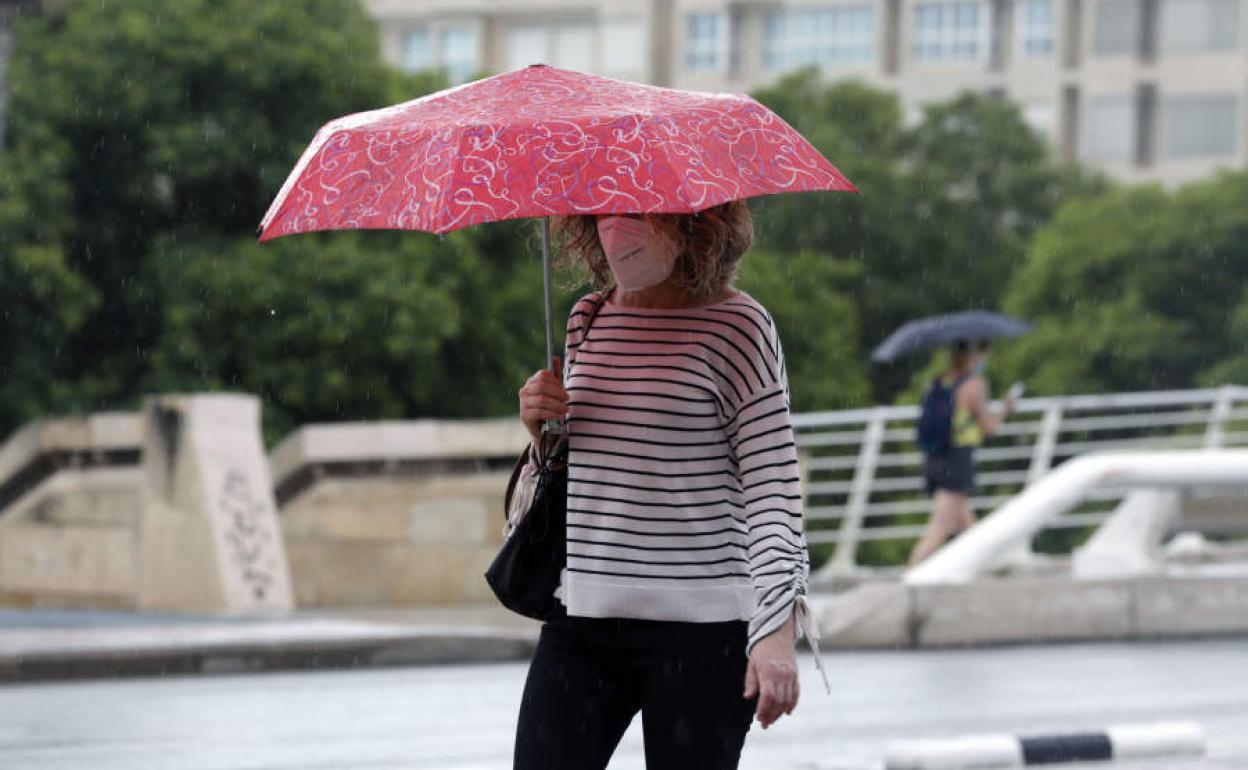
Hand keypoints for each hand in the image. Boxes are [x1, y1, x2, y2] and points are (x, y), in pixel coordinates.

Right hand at [518, 357, 567, 441]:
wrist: (544, 429)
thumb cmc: (550, 407)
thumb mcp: (554, 391)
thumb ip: (555, 376)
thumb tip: (555, 358)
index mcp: (532, 382)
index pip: (543, 375)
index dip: (556, 381)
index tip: (564, 390)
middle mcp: (525, 391)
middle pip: (542, 386)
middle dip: (558, 393)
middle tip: (568, 400)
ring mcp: (523, 403)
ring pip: (542, 400)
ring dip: (557, 405)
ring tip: (566, 410)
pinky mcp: (524, 415)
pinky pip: (540, 412)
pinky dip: (552, 414)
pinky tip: (560, 416)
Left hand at [743, 612, 797, 728]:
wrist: (777, 634)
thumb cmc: (761, 649)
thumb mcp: (752, 663)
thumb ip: (751, 681)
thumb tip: (748, 697)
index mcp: (769, 671)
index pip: (768, 696)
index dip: (763, 710)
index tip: (758, 717)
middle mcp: (782, 674)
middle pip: (778, 701)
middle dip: (771, 715)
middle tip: (764, 724)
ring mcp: (791, 675)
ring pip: (788, 700)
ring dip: (780, 713)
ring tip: (772, 719)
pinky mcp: (796, 675)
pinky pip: (796, 693)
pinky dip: (792, 704)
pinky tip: (786, 712)